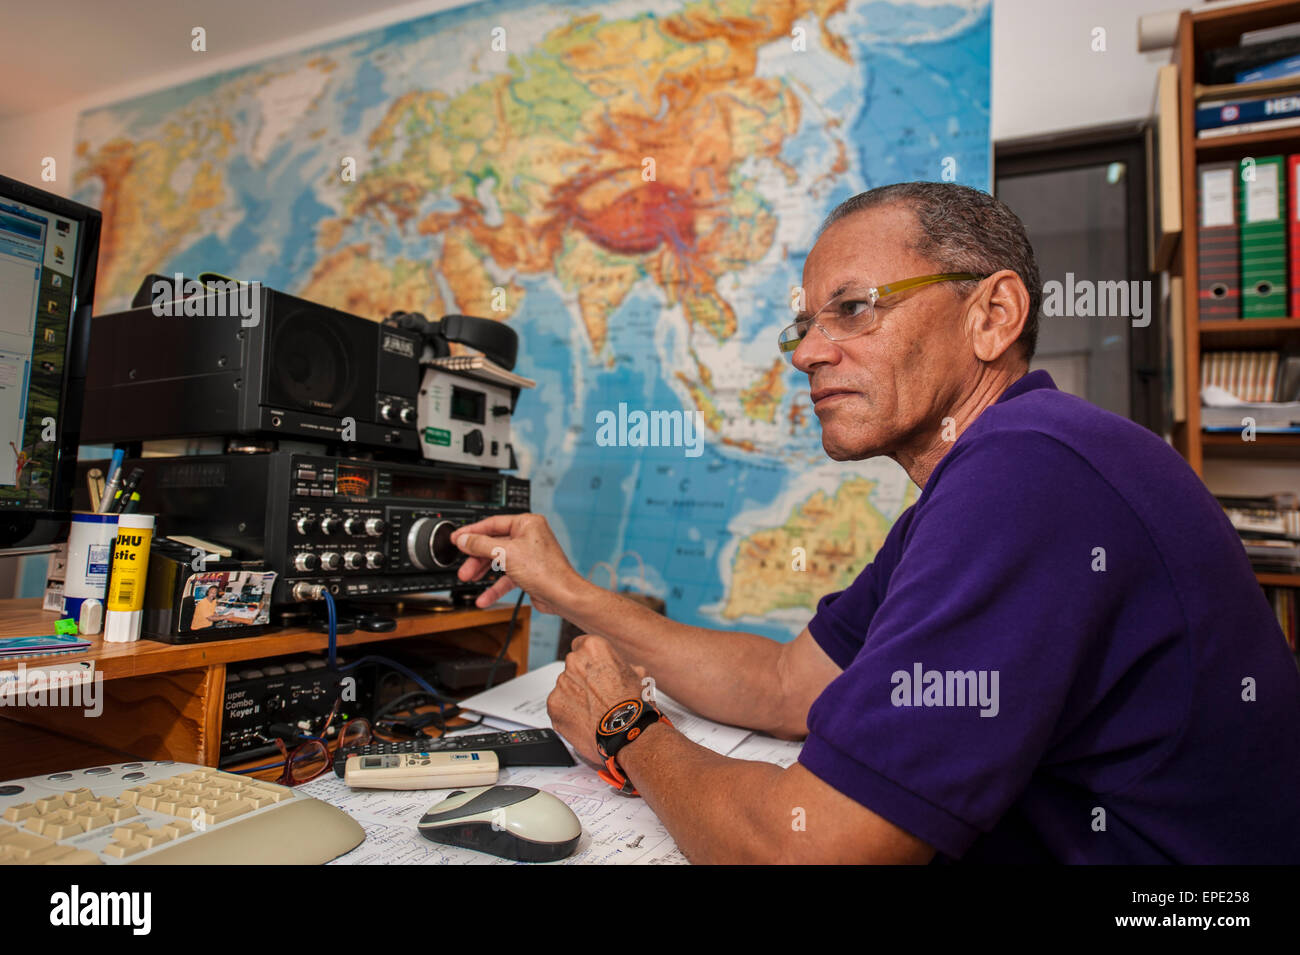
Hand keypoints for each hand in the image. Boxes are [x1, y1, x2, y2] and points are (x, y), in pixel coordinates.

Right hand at [452, 513, 579, 612]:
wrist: (562, 595)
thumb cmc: (545, 571)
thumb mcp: (505, 553)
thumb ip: (481, 545)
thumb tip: (464, 539)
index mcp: (527, 524)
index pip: (493, 523)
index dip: (472, 532)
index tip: (457, 538)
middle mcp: (528, 537)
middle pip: (493, 543)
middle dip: (476, 557)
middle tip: (463, 565)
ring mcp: (528, 555)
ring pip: (498, 561)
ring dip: (482, 571)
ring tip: (468, 579)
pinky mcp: (528, 572)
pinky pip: (506, 577)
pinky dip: (495, 587)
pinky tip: (484, 597)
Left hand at [546, 634, 646, 765]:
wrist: (625, 732)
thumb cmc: (632, 704)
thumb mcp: (638, 675)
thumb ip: (622, 665)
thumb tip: (624, 669)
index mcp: (593, 648)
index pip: (582, 645)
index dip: (590, 660)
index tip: (594, 669)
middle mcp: (573, 662)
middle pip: (573, 666)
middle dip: (582, 678)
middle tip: (597, 693)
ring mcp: (561, 683)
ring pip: (565, 687)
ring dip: (575, 695)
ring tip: (593, 710)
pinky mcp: (553, 704)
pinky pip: (559, 705)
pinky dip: (568, 712)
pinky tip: (584, 719)